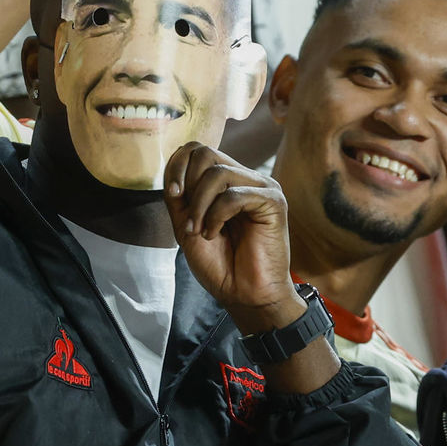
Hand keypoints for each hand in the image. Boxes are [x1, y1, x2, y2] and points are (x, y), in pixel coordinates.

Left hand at [163, 142, 301, 332]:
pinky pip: (235, 195)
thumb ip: (179, 195)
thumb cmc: (219, 265)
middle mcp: (245, 179)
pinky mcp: (274, 201)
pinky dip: (216, 216)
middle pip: (205, 152)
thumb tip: (173, 163)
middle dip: (188, 187)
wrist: (243, 296)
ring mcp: (261, 187)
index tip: (173, 195)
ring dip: (199, 206)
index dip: (177, 166)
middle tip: (189, 221)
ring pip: (217, 173)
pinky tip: (215, 234)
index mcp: (227, 182)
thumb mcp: (187, 225)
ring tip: (200, 232)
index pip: (197, 149)